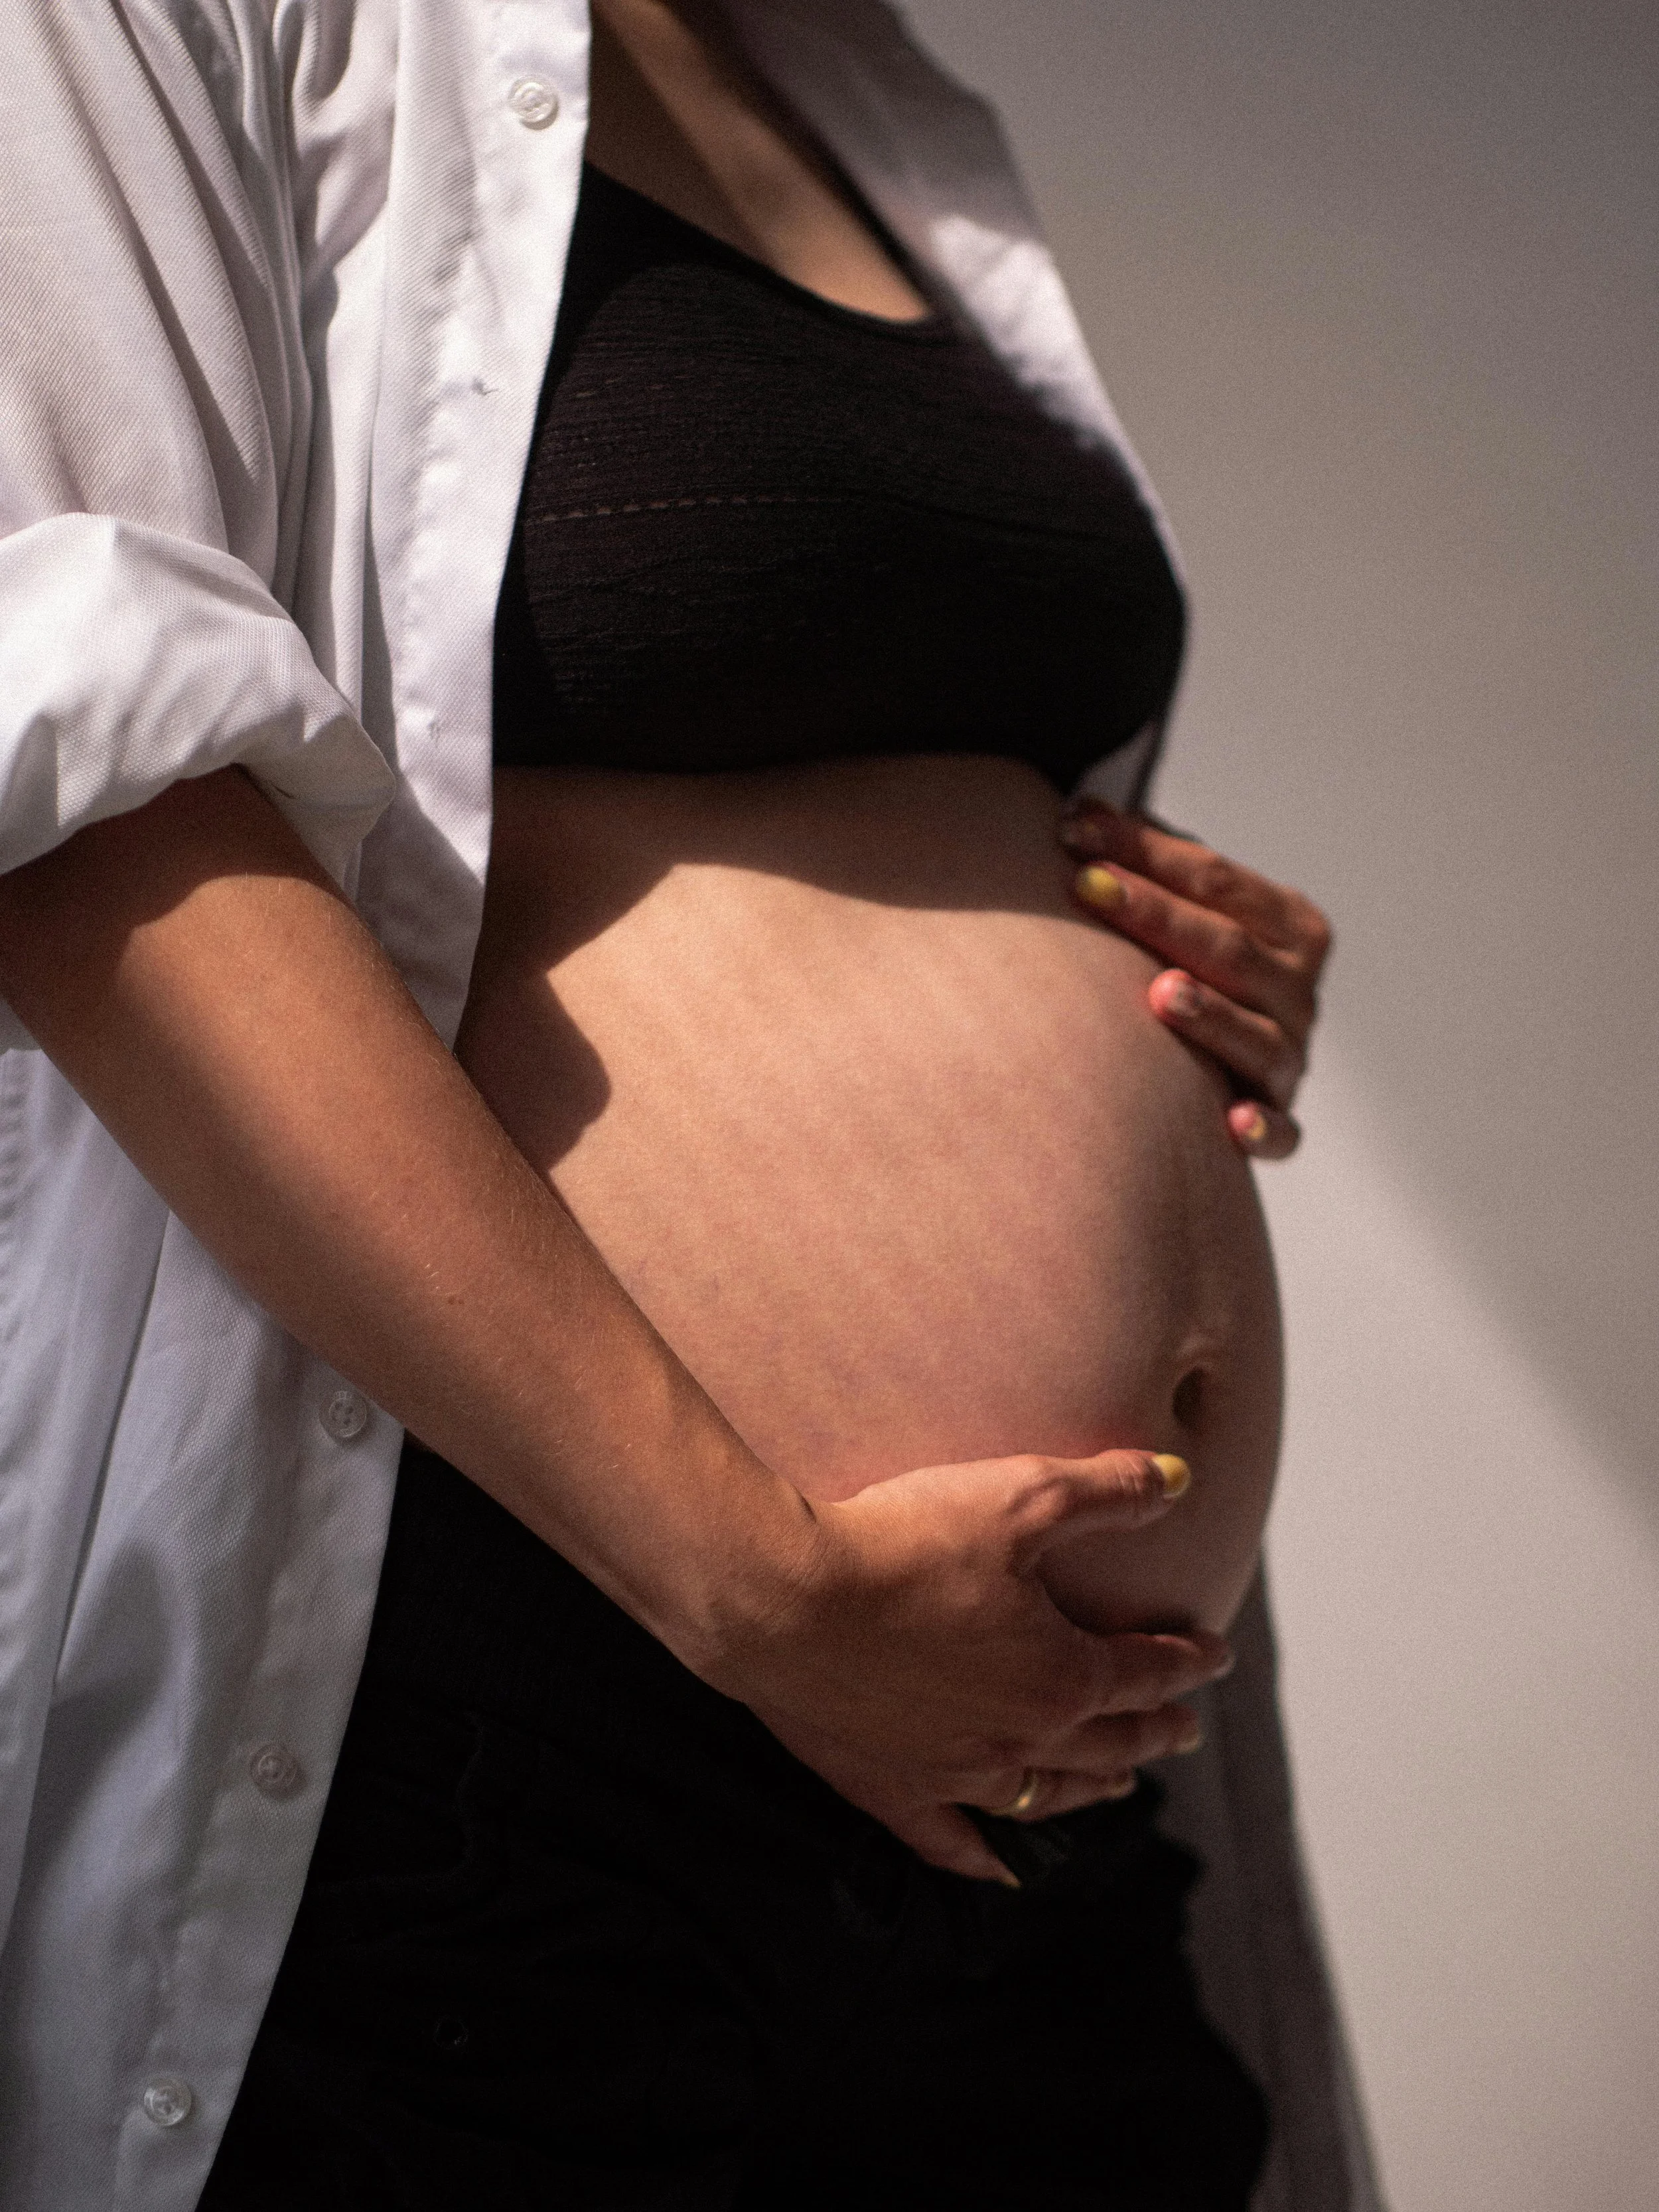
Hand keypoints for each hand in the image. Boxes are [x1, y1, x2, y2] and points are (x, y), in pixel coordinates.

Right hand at [730, 1445, 1231, 1883]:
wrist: (783, 1598)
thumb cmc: (901, 1542)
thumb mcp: (1019, 1497)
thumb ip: (1107, 1491)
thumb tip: (1181, 1482)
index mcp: (1062, 1676)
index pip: (1145, 1672)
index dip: (1186, 1661)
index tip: (1213, 1654)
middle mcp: (1019, 1739)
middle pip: (1107, 1742)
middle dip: (1153, 1729)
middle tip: (1184, 1726)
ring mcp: (954, 1774)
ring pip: (1044, 1795)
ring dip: (1090, 1787)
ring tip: (1119, 1782)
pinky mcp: (888, 1788)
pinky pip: (950, 1841)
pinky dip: (984, 1857)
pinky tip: (1002, 1868)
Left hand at [1060, 799, 1331, 1159]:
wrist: (1240, 1064)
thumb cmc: (1198, 966)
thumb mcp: (1186, 907)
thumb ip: (1146, 859)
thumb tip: (1074, 812)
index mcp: (1288, 924)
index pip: (1214, 879)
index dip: (1144, 850)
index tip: (1070, 828)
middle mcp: (1297, 988)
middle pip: (1227, 947)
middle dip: (1156, 913)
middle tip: (1088, 886)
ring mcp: (1291, 1056)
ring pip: (1254, 1036)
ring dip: (1211, 1018)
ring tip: (1163, 994)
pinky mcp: (1280, 1119)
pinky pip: (1281, 1131)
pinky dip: (1262, 1128)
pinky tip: (1231, 1122)